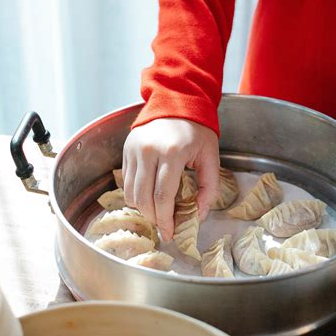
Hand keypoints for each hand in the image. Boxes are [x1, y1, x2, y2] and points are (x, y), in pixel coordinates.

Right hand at [122, 118, 219, 240]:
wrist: (177, 102)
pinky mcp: (126, 150)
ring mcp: (134, 150)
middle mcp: (148, 151)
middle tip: (164, 227)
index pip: (162, 197)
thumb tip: (198, 215)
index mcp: (171, 153)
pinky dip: (135, 195)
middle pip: (143, 198)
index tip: (170, 233)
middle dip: (153, 218)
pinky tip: (149, 197)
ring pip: (130, 193)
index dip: (165, 220)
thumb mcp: (210, 156)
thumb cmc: (197, 130)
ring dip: (142, 209)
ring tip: (156, 213)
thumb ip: (209, 187)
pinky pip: (125, 182)